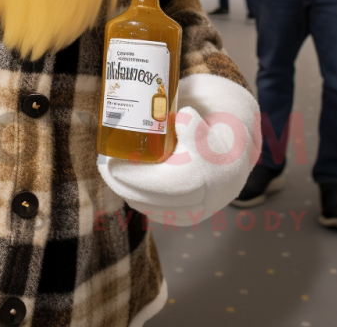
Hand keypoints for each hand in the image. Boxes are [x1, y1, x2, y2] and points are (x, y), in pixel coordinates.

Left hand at [97, 74, 260, 225]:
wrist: (233, 156)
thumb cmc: (210, 132)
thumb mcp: (203, 122)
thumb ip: (190, 121)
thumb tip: (181, 118)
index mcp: (207, 177)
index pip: (163, 184)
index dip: (134, 177)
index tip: (111, 163)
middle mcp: (202, 200)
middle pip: (151, 199)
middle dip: (122, 184)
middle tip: (103, 165)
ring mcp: (195, 212)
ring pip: (151, 208)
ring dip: (127, 192)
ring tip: (109, 173)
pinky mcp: (188, 218)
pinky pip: (157, 213)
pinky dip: (138, 200)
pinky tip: (124, 186)